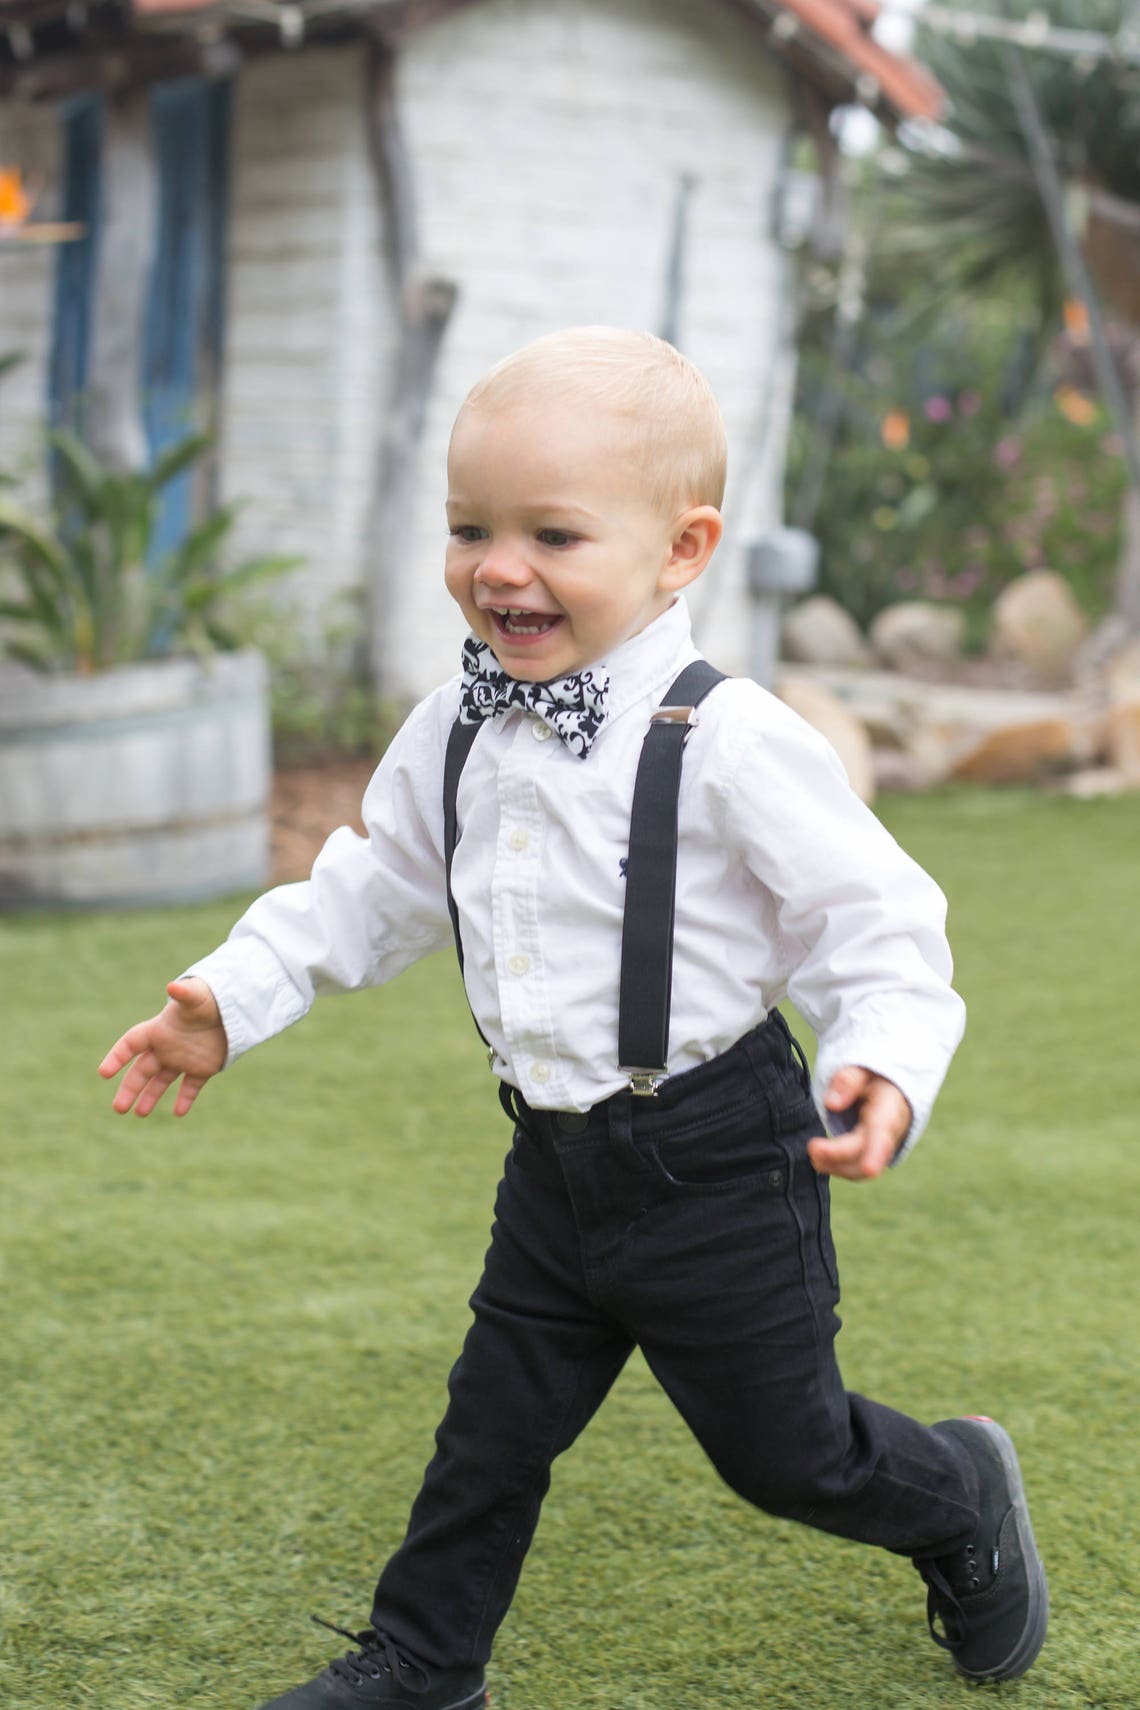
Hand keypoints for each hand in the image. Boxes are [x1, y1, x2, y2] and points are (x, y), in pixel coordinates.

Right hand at [98, 977, 227, 1117]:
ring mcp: (183, 1059)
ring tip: (139, 1113)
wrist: (234, 1005)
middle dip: (129, 1088)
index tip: (104, 1073)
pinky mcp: (202, 1068)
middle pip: (141, 1070)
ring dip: (150, 1097)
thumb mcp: (197, 995)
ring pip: (161, 1082)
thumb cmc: (210, 997)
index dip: (117, 1057)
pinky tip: (179, 1112)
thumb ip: (185, 993)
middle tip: (118, 1108)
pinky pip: (190, 1087)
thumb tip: (173, 986)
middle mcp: (166, 1047)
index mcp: (159, 1029)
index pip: (131, 1044)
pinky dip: (185, 1099)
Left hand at [807, 1066, 911, 1180]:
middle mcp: (889, 1133)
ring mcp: (881, 1148)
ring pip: (860, 1168)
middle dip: (839, 1155)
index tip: (869, 1169)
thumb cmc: (875, 1078)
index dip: (877, 1153)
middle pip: (865, 1152)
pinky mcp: (870, 1155)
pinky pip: (855, 1167)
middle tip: (812, 1147)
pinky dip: (836, 1166)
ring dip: (834, 1166)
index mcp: (890, 1109)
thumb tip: (831, 1103)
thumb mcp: (863, 1070)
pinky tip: (819, 1160)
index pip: (884, 1133)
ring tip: (813, 1155)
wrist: (892, 1089)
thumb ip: (848, 1081)